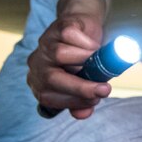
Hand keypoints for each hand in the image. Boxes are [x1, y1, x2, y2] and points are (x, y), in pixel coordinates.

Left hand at [26, 0, 109, 119]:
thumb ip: (81, 101)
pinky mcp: (58, 27)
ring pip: (60, 55)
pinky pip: (70, 36)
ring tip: (101, 63)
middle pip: (51, 79)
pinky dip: (87, 43)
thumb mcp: (83, 83)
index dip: (73, 102)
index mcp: (40, 82)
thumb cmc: (83, 59)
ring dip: (85, 61)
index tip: (96, 101)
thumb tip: (83, 114)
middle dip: (79, 87)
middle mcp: (38, 63)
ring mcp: (45, 44)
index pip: (49, 98)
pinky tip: (95, 47)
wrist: (85, 26)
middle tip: (103, 90)